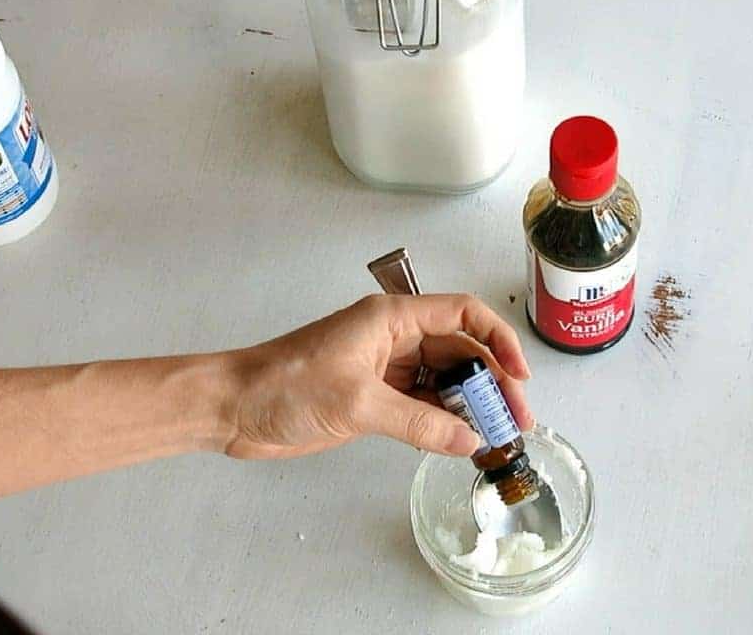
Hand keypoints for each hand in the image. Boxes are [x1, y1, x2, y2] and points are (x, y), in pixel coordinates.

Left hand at [223, 294, 533, 458]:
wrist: (234, 408)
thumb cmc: (285, 386)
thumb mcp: (358, 403)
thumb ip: (419, 422)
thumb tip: (470, 440)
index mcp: (391, 319)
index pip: (461, 313)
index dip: (497, 338)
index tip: (518, 374)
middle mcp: (394, 338)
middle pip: (460, 350)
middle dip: (491, 381)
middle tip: (516, 419)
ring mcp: (385, 369)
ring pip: (444, 380)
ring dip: (470, 404)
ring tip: (497, 434)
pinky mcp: (374, 398)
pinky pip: (422, 405)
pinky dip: (444, 421)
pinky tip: (462, 441)